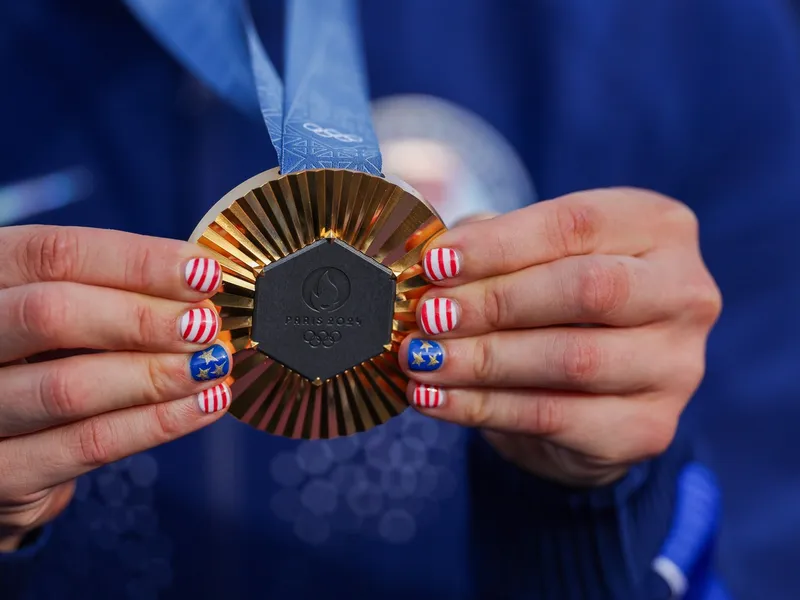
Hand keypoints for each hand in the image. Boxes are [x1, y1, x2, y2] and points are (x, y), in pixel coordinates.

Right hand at [0, 226, 232, 550]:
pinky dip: (157, 423)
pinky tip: (204, 406)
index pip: (54, 254)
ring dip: (156, 375)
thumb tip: (203, 283)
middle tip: (207, 325)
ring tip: (212, 365)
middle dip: (144, 318)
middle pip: (52, 314)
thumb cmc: (41, 359)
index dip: (138, 261)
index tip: (204, 272)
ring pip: (69, 386)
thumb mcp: (58, 311)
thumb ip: (113, 292)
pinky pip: (87, 444)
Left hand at [401, 189, 720, 486]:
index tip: (434, 263)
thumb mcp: (532, 259)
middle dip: (495, 302)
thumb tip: (428, 260)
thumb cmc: (555, 305)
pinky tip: (433, 399)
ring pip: (572, 360)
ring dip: (482, 360)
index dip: (498, 244)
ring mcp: (677, 366)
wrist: (592, 393)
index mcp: (659, 228)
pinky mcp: (649, 428)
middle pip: (587, 289)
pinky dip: (482, 408)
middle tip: (428, 314)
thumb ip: (490, 248)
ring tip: (421, 359)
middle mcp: (686, 293)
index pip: (576, 224)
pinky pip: (554, 417)